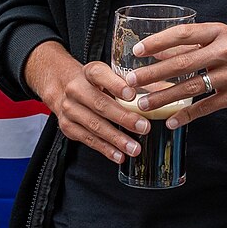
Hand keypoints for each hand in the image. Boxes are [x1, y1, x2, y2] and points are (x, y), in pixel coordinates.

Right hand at [26, 43, 148, 164]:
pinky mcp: (68, 126)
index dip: (116, 85)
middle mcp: (76, 89)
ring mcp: (69, 109)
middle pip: (100, 104)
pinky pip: (88, 139)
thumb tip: (165, 90)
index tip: (132, 95)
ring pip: (94, 125)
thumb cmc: (94, 82)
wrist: (62, 87)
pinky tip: (119, 156)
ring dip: (116, 139)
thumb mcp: (110, 75)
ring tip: (134, 148)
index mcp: (89, 72)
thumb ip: (134, 82)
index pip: (100, 74)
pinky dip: (105, 149)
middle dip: (124, 118)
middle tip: (144, 127)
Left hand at [128, 22, 226, 129]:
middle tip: (130, 82)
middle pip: (182, 62)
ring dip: (163, 98)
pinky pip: (206, 107)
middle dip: (152, 74)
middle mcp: (225, 51)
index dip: (158, 42)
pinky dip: (186, 115)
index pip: (183, 34)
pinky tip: (171, 121)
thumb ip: (199, 44)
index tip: (137, 51)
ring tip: (143, 105)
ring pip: (191, 87)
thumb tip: (162, 52)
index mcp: (220, 32)